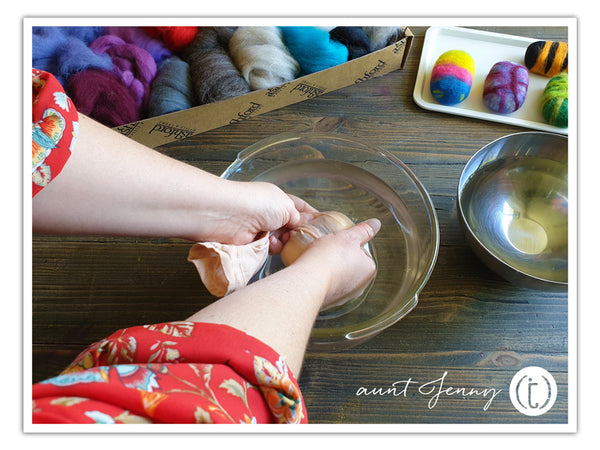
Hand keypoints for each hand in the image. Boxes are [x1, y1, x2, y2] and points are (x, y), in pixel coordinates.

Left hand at [200, 180, 316, 252]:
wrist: (228, 215)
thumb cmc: (258, 204)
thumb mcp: (286, 207)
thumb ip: (298, 216)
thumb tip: (308, 222)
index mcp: (278, 198)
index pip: (299, 207)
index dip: (310, 216)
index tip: (323, 226)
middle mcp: (269, 212)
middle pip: (291, 226)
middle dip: (298, 232)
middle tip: (303, 237)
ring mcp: (261, 227)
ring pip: (282, 239)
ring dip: (285, 241)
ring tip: (283, 239)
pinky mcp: (252, 242)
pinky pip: (269, 248)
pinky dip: (272, 247)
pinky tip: (270, 244)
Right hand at [292, 218, 379, 308]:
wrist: (308, 281)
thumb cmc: (329, 257)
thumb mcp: (348, 237)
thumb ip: (363, 230)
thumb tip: (375, 223)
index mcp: (368, 270)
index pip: (362, 252)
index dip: (348, 243)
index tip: (338, 241)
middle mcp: (359, 286)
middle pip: (349, 264)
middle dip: (339, 257)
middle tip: (326, 248)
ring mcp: (343, 296)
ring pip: (337, 275)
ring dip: (328, 268)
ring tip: (316, 258)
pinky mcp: (328, 301)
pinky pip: (325, 285)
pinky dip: (320, 278)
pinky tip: (312, 271)